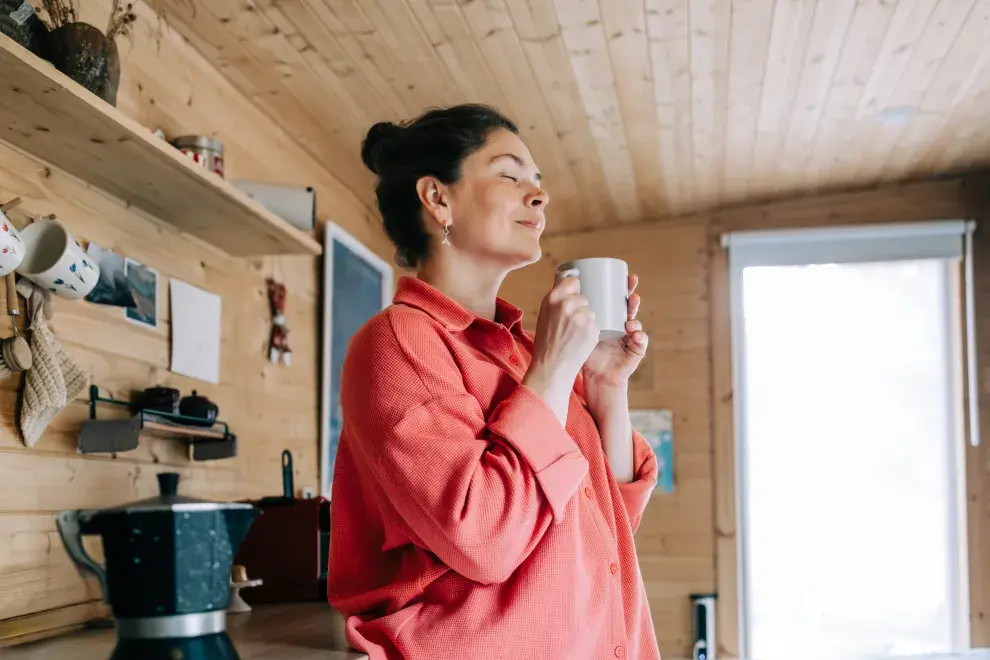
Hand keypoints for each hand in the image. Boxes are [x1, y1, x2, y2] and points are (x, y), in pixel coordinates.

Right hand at [523, 274, 599, 424]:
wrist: (551, 367)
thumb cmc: (546, 342)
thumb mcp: (544, 315)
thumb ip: (555, 299)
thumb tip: (565, 278)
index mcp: (553, 298)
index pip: (572, 281)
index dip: (574, 288)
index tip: (575, 293)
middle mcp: (567, 304)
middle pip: (583, 297)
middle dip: (580, 308)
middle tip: (570, 323)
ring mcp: (582, 316)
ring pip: (591, 311)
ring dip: (586, 320)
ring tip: (574, 334)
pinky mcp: (592, 329)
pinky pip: (596, 324)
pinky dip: (591, 331)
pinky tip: (580, 340)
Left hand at [582, 273, 648, 390]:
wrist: (594, 378)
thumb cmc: (584, 352)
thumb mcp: (577, 329)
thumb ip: (571, 311)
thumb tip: (558, 284)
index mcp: (611, 318)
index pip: (619, 300)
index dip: (624, 288)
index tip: (624, 275)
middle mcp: (623, 326)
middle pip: (630, 307)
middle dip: (633, 295)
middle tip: (631, 283)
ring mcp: (630, 338)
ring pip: (637, 322)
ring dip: (636, 313)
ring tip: (632, 307)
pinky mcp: (635, 352)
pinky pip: (641, 343)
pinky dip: (640, 337)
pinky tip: (636, 333)